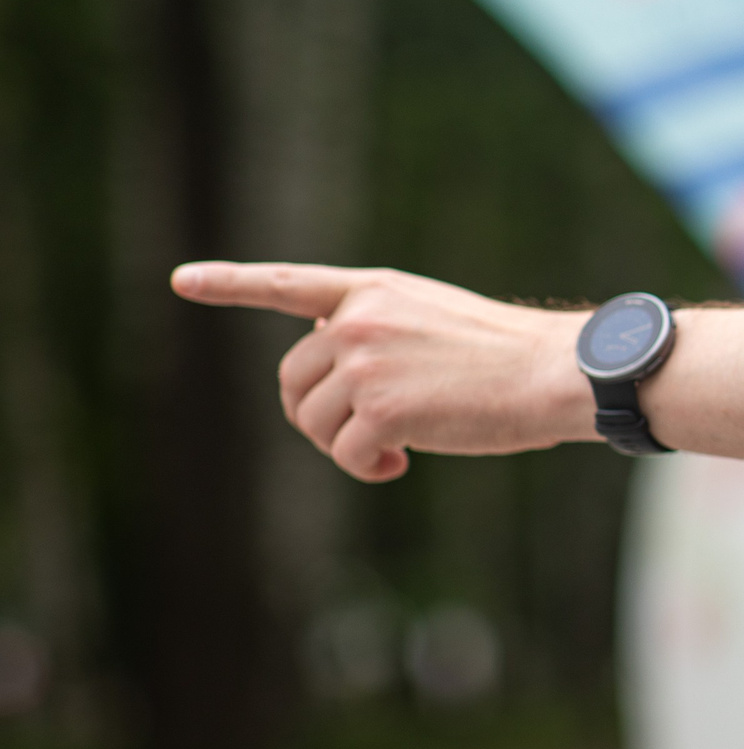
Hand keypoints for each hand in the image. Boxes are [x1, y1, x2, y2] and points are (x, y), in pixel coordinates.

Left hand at [171, 263, 593, 481]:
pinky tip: (403, 463)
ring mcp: (365, 362)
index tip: (182, 280)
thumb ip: (378, 331)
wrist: (557, 373)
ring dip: (349, 447)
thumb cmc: (512, 356)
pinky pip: (345, 454)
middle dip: (318, 417)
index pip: (288, 284)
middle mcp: (358, 319)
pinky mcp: (380, 409)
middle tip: (368, 437)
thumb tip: (330, 367)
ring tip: (400, 449)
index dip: (230, 283)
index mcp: (375, 290)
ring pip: (315, 422)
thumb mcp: (435, 320)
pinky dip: (369, 468)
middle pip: (295, 380)